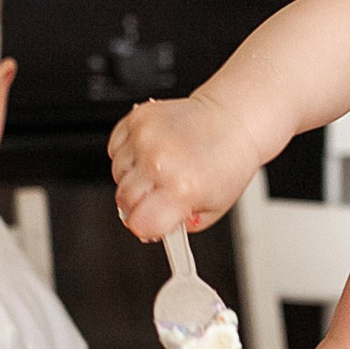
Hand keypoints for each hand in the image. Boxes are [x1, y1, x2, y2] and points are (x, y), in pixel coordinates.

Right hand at [110, 95, 268, 241]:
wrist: (233, 121)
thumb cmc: (228, 162)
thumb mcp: (213, 209)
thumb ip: (179, 225)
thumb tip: (150, 230)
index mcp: (181, 188)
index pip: (139, 223)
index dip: (144, 226)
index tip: (151, 223)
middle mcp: (160, 161)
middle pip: (124, 200)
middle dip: (138, 204)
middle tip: (159, 195)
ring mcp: (146, 138)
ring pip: (118, 173)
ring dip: (133, 177)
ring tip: (161, 168)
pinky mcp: (139, 118)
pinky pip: (116, 148)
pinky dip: (130, 154)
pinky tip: (153, 152)